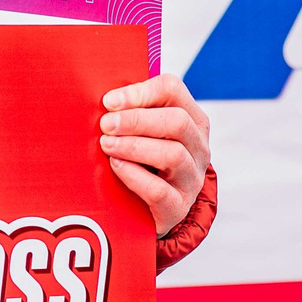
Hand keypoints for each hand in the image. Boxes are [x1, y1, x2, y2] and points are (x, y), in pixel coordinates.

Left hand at [100, 74, 212, 236]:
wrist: (151, 210)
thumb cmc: (143, 163)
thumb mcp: (145, 133)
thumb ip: (131, 113)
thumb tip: (103, 100)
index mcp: (191, 120)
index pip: (173, 90)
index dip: (140, 92)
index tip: (109, 101)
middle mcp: (198, 147)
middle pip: (178, 122)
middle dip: (136, 120)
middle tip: (105, 125)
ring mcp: (192, 178)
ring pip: (173, 155)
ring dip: (134, 146)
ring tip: (107, 145)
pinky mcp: (178, 207)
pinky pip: (159, 190)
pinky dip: (133, 175)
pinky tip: (116, 166)